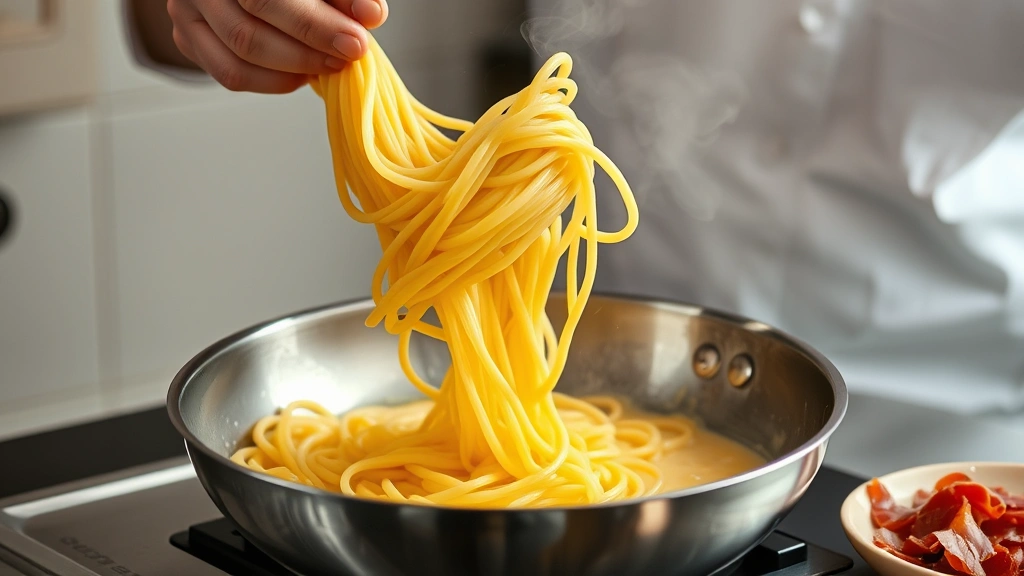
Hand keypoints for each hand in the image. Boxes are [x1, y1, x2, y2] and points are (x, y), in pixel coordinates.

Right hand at [167, 0, 388, 92]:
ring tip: (329, 64)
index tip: (357, 41)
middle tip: (348, 56)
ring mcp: (187, 11)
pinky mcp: (188, 38)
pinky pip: (231, 74)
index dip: (316, 25)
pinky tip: (300, 75)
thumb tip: (372, 15)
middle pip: (251, 31)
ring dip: (294, 68)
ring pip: (240, 56)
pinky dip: (272, 81)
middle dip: (309, 49)